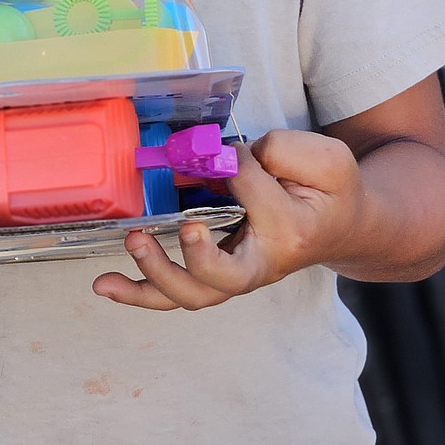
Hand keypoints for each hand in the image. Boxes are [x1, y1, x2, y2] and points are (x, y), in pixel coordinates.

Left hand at [92, 129, 363, 311]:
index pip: (251, 192)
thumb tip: (228, 157)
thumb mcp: (328, 159)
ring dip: (154, 276)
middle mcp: (260, 264)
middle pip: (221, 279)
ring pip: (193, 294)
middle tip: (175, 228)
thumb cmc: (330, 191)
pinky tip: (105, 284)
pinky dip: (137, 292)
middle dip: (191, 259)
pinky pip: (173, 294)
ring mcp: (233, 275)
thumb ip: (286, 151)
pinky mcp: (211, 274)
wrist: (340, 226)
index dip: (238, 164)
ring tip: (131, 242)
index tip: (232, 150)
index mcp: (290, 231)